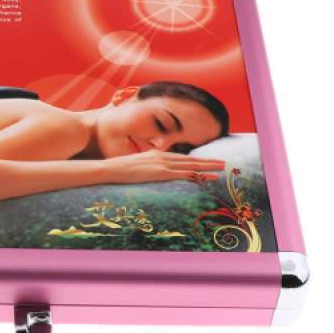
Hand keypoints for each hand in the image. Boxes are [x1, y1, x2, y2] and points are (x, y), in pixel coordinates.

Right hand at [106, 149, 225, 183]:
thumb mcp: (137, 164)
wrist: (110, 169)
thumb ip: (147, 166)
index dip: (196, 159)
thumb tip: (152, 171)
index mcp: (157, 154)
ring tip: (220, 169)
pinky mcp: (159, 173)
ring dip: (206, 167)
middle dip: (207, 161)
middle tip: (222, 163)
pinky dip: (195, 175)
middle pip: (190, 159)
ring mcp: (161, 164)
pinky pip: (181, 174)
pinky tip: (204, 177)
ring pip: (190, 165)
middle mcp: (162, 157)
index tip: (207, 161)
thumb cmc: (120, 169)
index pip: (181, 157)